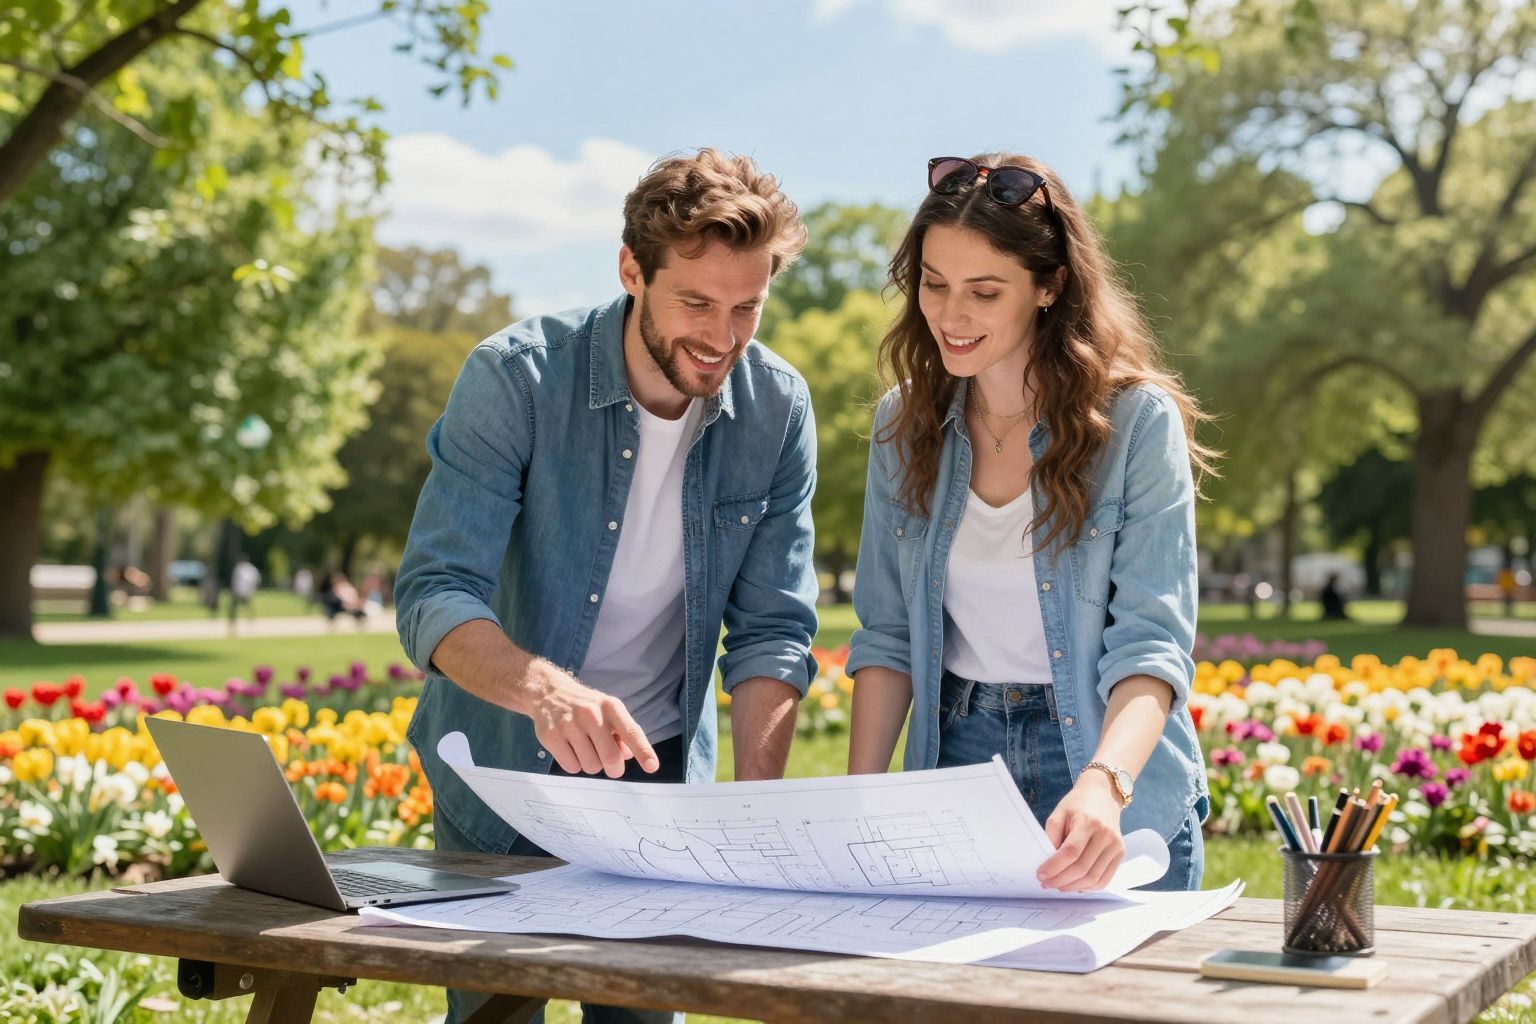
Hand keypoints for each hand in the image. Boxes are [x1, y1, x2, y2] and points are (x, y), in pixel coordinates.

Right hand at [521, 661, 657, 777]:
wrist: (549, 692)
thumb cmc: (587, 707)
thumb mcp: (609, 711)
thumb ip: (624, 733)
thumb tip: (628, 755)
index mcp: (611, 706)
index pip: (631, 732)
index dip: (643, 751)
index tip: (652, 767)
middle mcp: (591, 713)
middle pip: (610, 757)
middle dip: (614, 769)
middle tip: (612, 767)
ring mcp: (569, 724)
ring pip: (591, 766)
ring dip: (592, 765)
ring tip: (586, 749)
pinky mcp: (551, 736)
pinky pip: (571, 767)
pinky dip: (574, 765)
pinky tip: (571, 749)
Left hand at [1037, 770, 1125, 891]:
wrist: (1103, 795)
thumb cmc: (1077, 804)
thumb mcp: (1059, 813)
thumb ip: (1052, 836)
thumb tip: (1048, 862)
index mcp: (1087, 822)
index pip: (1070, 852)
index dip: (1054, 867)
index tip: (1041, 875)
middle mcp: (1105, 834)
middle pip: (1082, 867)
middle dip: (1061, 880)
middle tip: (1046, 883)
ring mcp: (1115, 845)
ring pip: (1093, 877)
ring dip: (1073, 887)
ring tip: (1058, 886)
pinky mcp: (1120, 853)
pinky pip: (1105, 879)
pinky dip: (1088, 887)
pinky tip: (1075, 885)